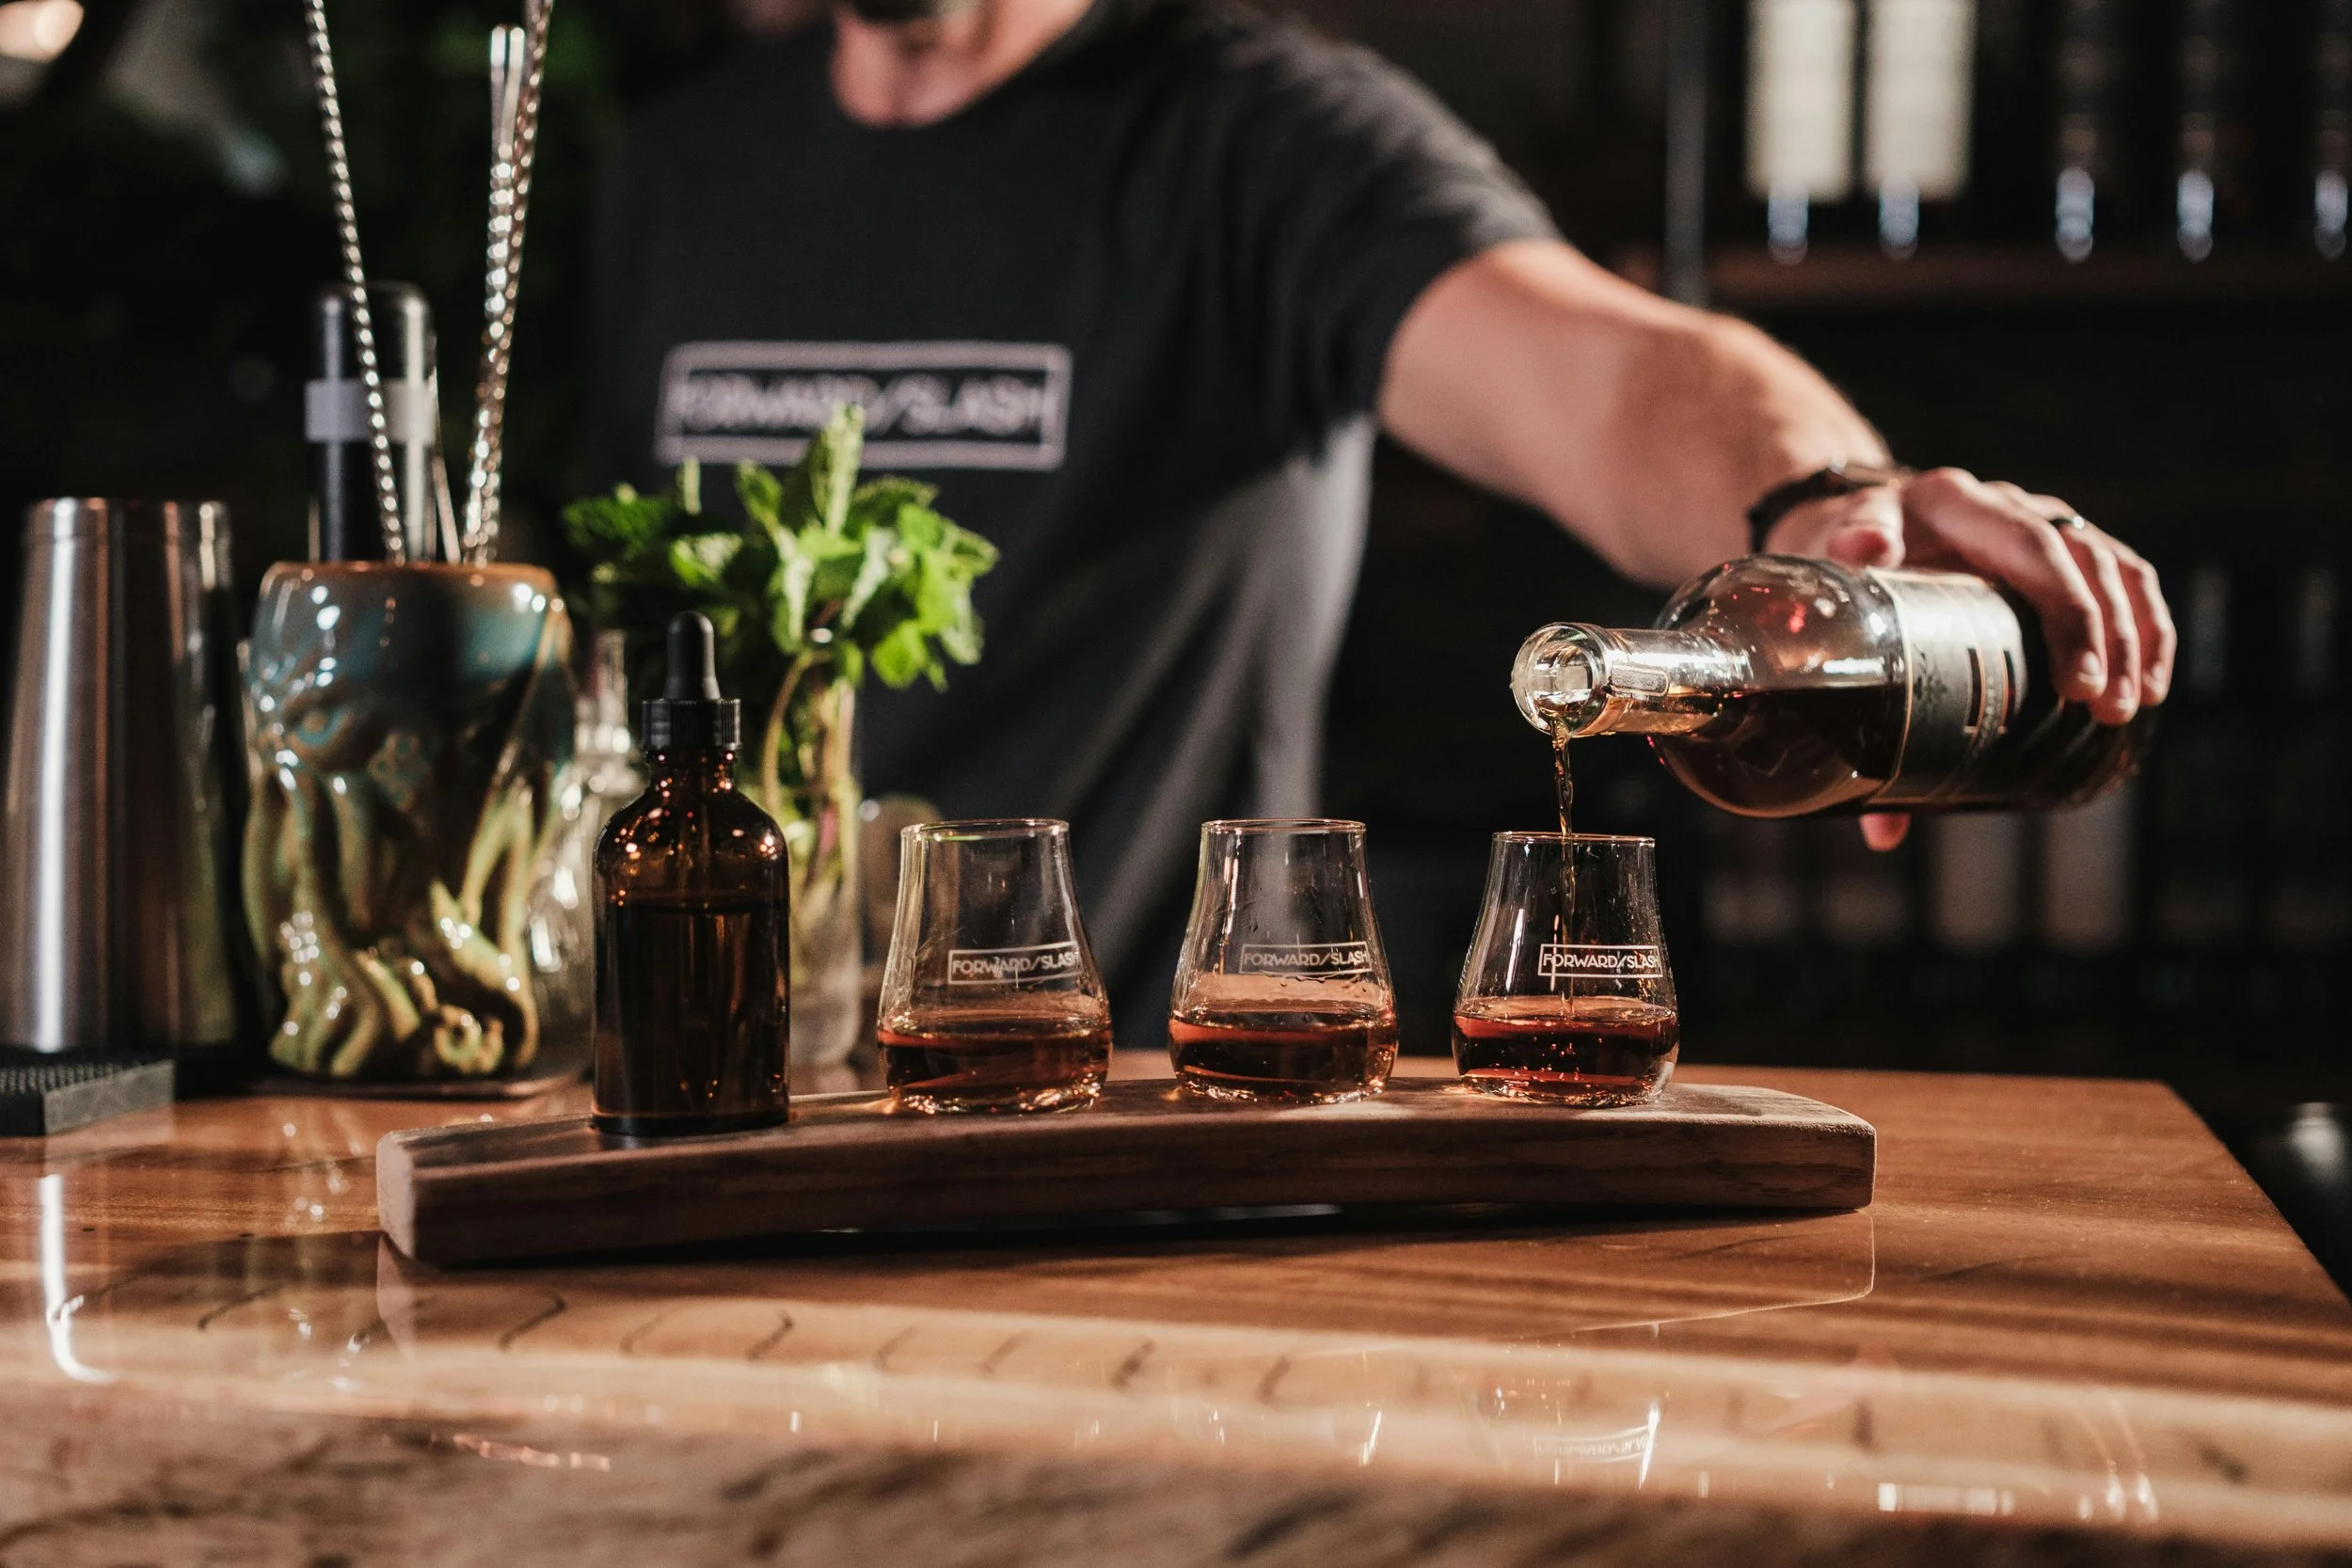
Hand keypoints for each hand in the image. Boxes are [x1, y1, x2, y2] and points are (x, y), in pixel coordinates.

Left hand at [1763, 467, 2177, 851]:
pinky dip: (2147, 625)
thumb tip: (1880, 827)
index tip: (2076, 685)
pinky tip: (2154, 682)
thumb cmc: (1830, 569)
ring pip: (2113, 564)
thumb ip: (1855, 707)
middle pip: (2079, 556)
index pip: (2029, 546)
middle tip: (2106, 710)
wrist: (1837, 523)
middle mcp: (2000, 502)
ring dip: (2136, 636)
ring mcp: (2034, 517)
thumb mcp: (1827, 601)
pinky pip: (2123, 574)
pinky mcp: (2058, 544)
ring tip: (2131, 708)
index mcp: (1945, 501)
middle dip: (2105, 638)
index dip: (2066, 612)